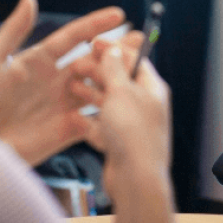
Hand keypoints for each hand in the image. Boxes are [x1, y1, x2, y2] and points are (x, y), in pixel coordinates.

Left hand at [0, 0, 125, 165]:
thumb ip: (13, 30)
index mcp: (40, 61)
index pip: (74, 37)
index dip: (96, 24)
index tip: (118, 14)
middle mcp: (56, 81)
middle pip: (93, 60)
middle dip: (117, 48)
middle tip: (138, 39)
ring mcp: (64, 105)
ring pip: (99, 85)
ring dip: (118, 75)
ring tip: (137, 66)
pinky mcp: (69, 130)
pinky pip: (96, 117)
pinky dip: (111, 109)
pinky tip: (127, 100)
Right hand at [69, 31, 171, 197]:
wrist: (136, 180)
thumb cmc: (132, 133)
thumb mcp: (121, 91)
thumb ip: (115, 68)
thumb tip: (114, 49)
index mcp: (152, 88)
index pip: (134, 59)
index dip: (113, 48)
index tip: (92, 42)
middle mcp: (145, 105)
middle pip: (120, 81)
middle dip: (98, 71)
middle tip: (75, 65)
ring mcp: (133, 126)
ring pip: (109, 104)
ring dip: (91, 94)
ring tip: (71, 87)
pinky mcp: (121, 145)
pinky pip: (103, 127)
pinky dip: (89, 122)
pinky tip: (74, 118)